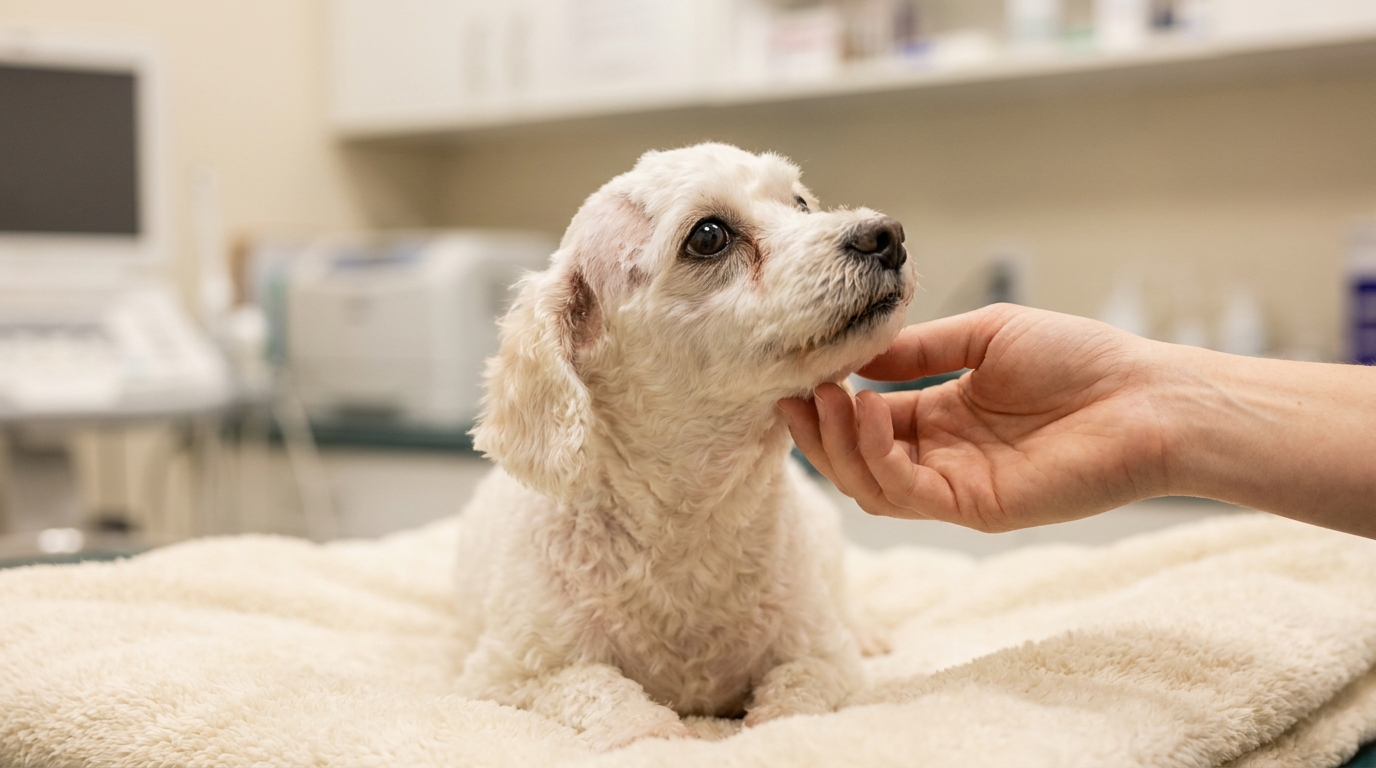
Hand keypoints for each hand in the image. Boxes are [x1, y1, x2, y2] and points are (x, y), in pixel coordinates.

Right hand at [780, 304, 1171, 531]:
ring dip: (840, 444)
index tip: (797, 368)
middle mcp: (942, 455)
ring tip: (827, 397)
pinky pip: (908, 494)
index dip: (828, 399)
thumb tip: (857, 354)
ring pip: (871, 484)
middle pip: (857, 459)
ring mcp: (957, 486)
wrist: (1148, 397)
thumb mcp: (985, 335)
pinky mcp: (977, 507)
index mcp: (942, 415)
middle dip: (818, 429)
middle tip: (794, 390)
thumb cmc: (1080, 358)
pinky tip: (871, 413)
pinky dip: (878, 458)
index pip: (866, 417)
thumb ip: (920, 348)